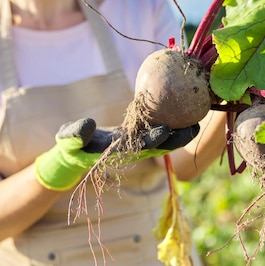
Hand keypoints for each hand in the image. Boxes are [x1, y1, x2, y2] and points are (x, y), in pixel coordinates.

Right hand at [34, 118, 199, 190]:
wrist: (76, 151)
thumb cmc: (71, 147)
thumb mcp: (67, 140)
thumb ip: (75, 135)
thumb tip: (89, 124)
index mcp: (117, 150)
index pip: (139, 145)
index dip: (153, 139)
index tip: (166, 130)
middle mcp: (131, 149)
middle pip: (158, 145)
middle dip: (176, 139)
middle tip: (194, 128)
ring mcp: (136, 143)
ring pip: (162, 139)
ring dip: (179, 134)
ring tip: (197, 123)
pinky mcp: (137, 135)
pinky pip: (156, 130)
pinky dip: (170, 125)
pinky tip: (183, 113)